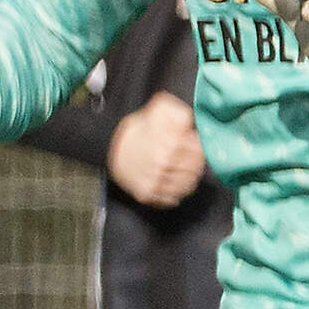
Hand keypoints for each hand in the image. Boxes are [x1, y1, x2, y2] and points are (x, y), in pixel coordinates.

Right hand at [106, 93, 208, 207]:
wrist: (108, 146)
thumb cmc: (136, 130)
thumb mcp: (159, 110)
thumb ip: (179, 112)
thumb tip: (191, 122)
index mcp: (170, 143)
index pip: (199, 151)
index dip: (196, 146)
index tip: (189, 144)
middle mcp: (164, 164)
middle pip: (195, 169)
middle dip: (193, 162)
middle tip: (184, 157)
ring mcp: (155, 180)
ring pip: (187, 185)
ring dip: (186, 177)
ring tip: (178, 169)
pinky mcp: (147, 193)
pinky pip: (172, 199)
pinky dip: (174, 192)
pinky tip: (169, 181)